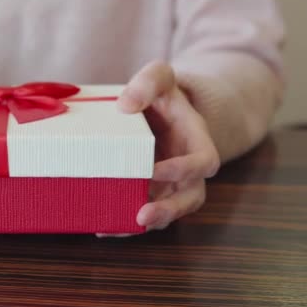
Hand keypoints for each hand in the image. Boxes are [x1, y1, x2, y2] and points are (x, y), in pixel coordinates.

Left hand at [100, 61, 219, 235]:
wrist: (155, 109)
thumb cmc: (160, 94)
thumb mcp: (158, 77)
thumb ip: (148, 82)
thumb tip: (125, 105)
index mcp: (196, 141)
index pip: (204, 162)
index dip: (185, 170)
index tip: (155, 170)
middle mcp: (187, 170)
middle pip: (190, 199)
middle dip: (168, 211)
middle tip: (143, 217)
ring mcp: (169, 185)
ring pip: (167, 213)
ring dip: (144, 224)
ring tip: (114, 229)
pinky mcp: (150, 193)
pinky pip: (143, 214)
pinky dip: (125, 223)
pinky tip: (102, 227)